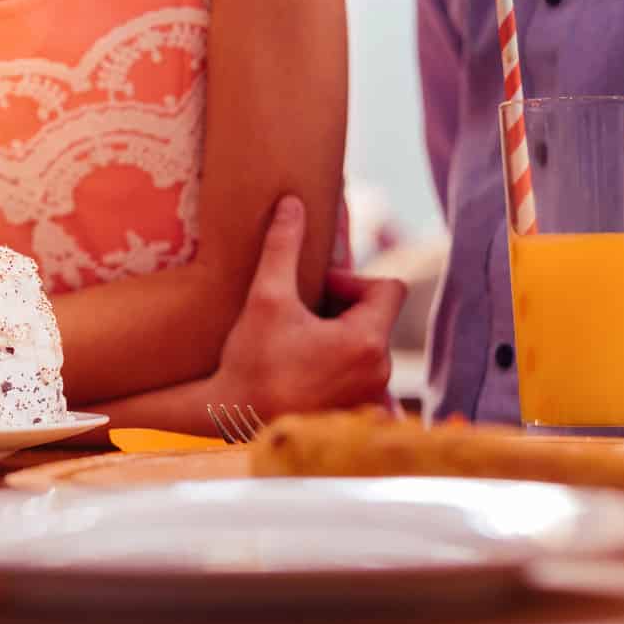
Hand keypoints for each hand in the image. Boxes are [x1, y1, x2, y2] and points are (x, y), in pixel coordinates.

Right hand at [212, 196, 404, 419]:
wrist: (235, 419)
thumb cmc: (252, 362)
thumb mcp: (266, 297)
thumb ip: (283, 247)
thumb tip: (291, 203)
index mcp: (367, 340)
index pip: (388, 288)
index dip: (352, 281)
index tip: (317, 291)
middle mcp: (380, 372)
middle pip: (376, 318)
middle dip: (342, 309)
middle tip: (300, 313)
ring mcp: (370, 398)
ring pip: (367, 347)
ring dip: (338, 337)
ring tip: (297, 341)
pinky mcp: (356, 416)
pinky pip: (360, 377)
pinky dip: (337, 367)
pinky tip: (302, 369)